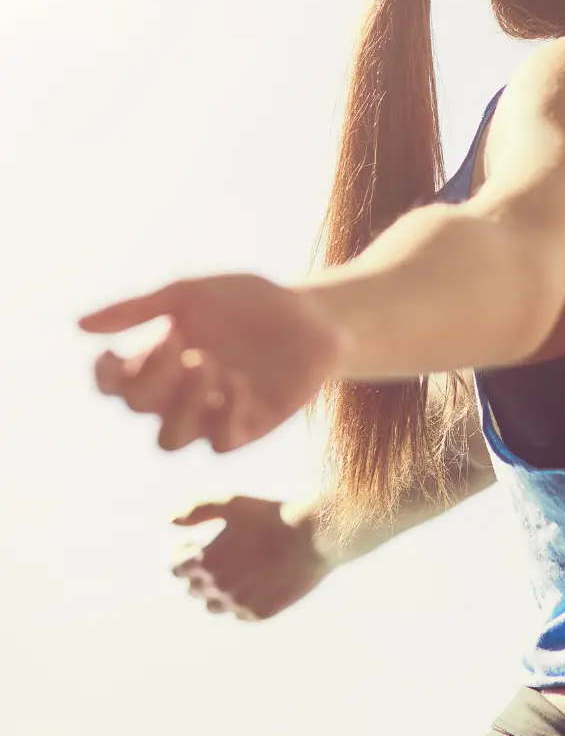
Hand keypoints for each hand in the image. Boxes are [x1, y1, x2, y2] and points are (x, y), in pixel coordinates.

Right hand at [79, 273, 346, 452]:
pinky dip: (222, 412)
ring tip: (207, 364)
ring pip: (170, 439)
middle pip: (139, 408)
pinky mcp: (249, 428)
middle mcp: (181, 395)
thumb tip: (79, 326)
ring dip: (180, 404)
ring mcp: (213, 415)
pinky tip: (237, 380)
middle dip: (150, 377)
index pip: (114, 385)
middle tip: (180, 341)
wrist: (314, 314)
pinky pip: (219, 441)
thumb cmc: (251, 302)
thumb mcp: (192, 294)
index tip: (111, 353)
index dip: (104, 377)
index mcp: (160, 363)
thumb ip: (139, 308)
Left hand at [170, 496, 331, 619]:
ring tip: (241, 571)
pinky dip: (244, 600)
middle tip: (225, 555)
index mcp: (203, 561)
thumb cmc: (272, 516)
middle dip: (202, 574)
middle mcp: (216, 588)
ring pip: (215, 606)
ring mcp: (237, 604)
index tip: (197, 545)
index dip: (185, 555)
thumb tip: (168, 520)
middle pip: (194, 589)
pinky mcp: (259, 613)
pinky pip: (240, 613)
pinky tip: (260, 581)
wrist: (314, 537)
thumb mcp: (232, 503)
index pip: (176, 568)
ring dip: (220, 591)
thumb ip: (196, 511)